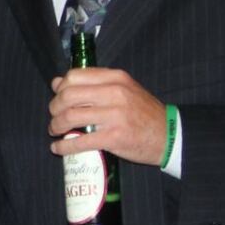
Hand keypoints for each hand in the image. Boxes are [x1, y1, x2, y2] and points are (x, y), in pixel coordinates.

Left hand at [49, 67, 167, 163]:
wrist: (170, 135)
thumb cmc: (143, 112)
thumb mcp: (123, 89)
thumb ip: (94, 83)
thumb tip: (57, 82)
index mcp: (115, 78)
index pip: (74, 76)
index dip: (60, 88)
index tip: (57, 97)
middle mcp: (115, 93)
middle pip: (68, 96)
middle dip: (54, 108)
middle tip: (54, 117)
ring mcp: (115, 116)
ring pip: (70, 117)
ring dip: (56, 125)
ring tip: (56, 131)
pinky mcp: (115, 138)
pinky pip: (80, 141)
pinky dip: (64, 146)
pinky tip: (58, 148)